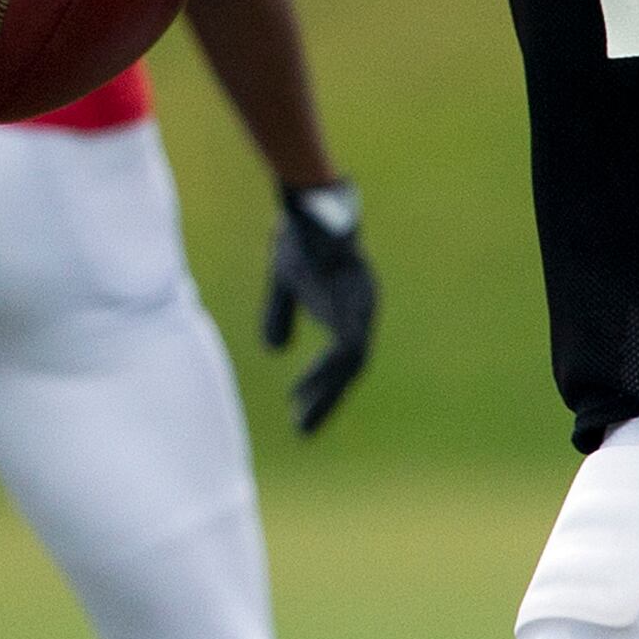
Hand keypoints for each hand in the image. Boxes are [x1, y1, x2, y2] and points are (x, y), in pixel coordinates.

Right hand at [262, 182, 377, 435]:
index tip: (300, 403)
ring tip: (301, 417)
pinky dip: (325, 374)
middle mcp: (364, 308)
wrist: (307, 209)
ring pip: (352, 365)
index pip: (346, 355)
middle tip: (303, 429)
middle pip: (353, 366)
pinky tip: (303, 390)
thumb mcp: (285, 283)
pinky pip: (346, 352)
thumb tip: (274, 350)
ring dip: (326, 394)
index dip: (323, 381)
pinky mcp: (351, 307)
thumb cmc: (299, 239)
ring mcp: (361, 308)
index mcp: (351, 304)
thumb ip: (281, 316)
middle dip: (327, 399)